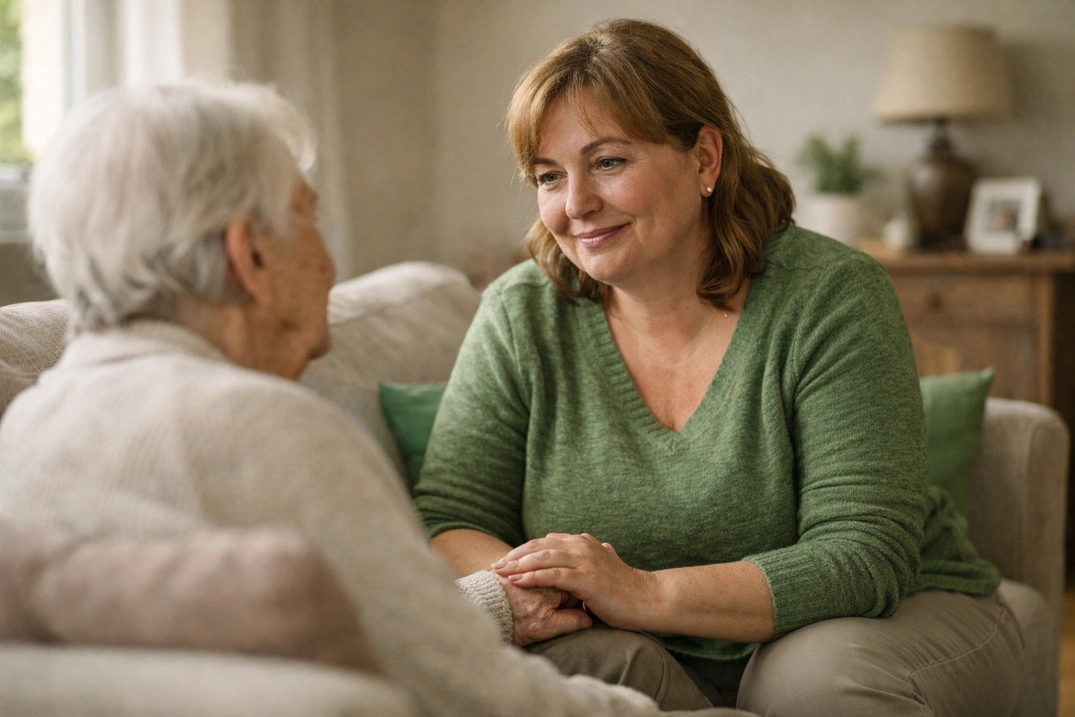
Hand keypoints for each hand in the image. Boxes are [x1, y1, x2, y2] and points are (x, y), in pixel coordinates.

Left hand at [492, 533, 659, 631]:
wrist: (648, 599)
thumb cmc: (626, 590)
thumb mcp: (605, 568)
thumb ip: (595, 559)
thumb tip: (600, 547)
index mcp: (583, 544)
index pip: (544, 542)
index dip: (522, 551)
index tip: (505, 561)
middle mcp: (582, 547)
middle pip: (538, 546)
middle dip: (514, 556)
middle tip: (494, 566)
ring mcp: (585, 561)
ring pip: (543, 557)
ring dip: (518, 565)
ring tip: (499, 572)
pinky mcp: (587, 578)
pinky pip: (553, 575)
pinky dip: (533, 576)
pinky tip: (518, 581)